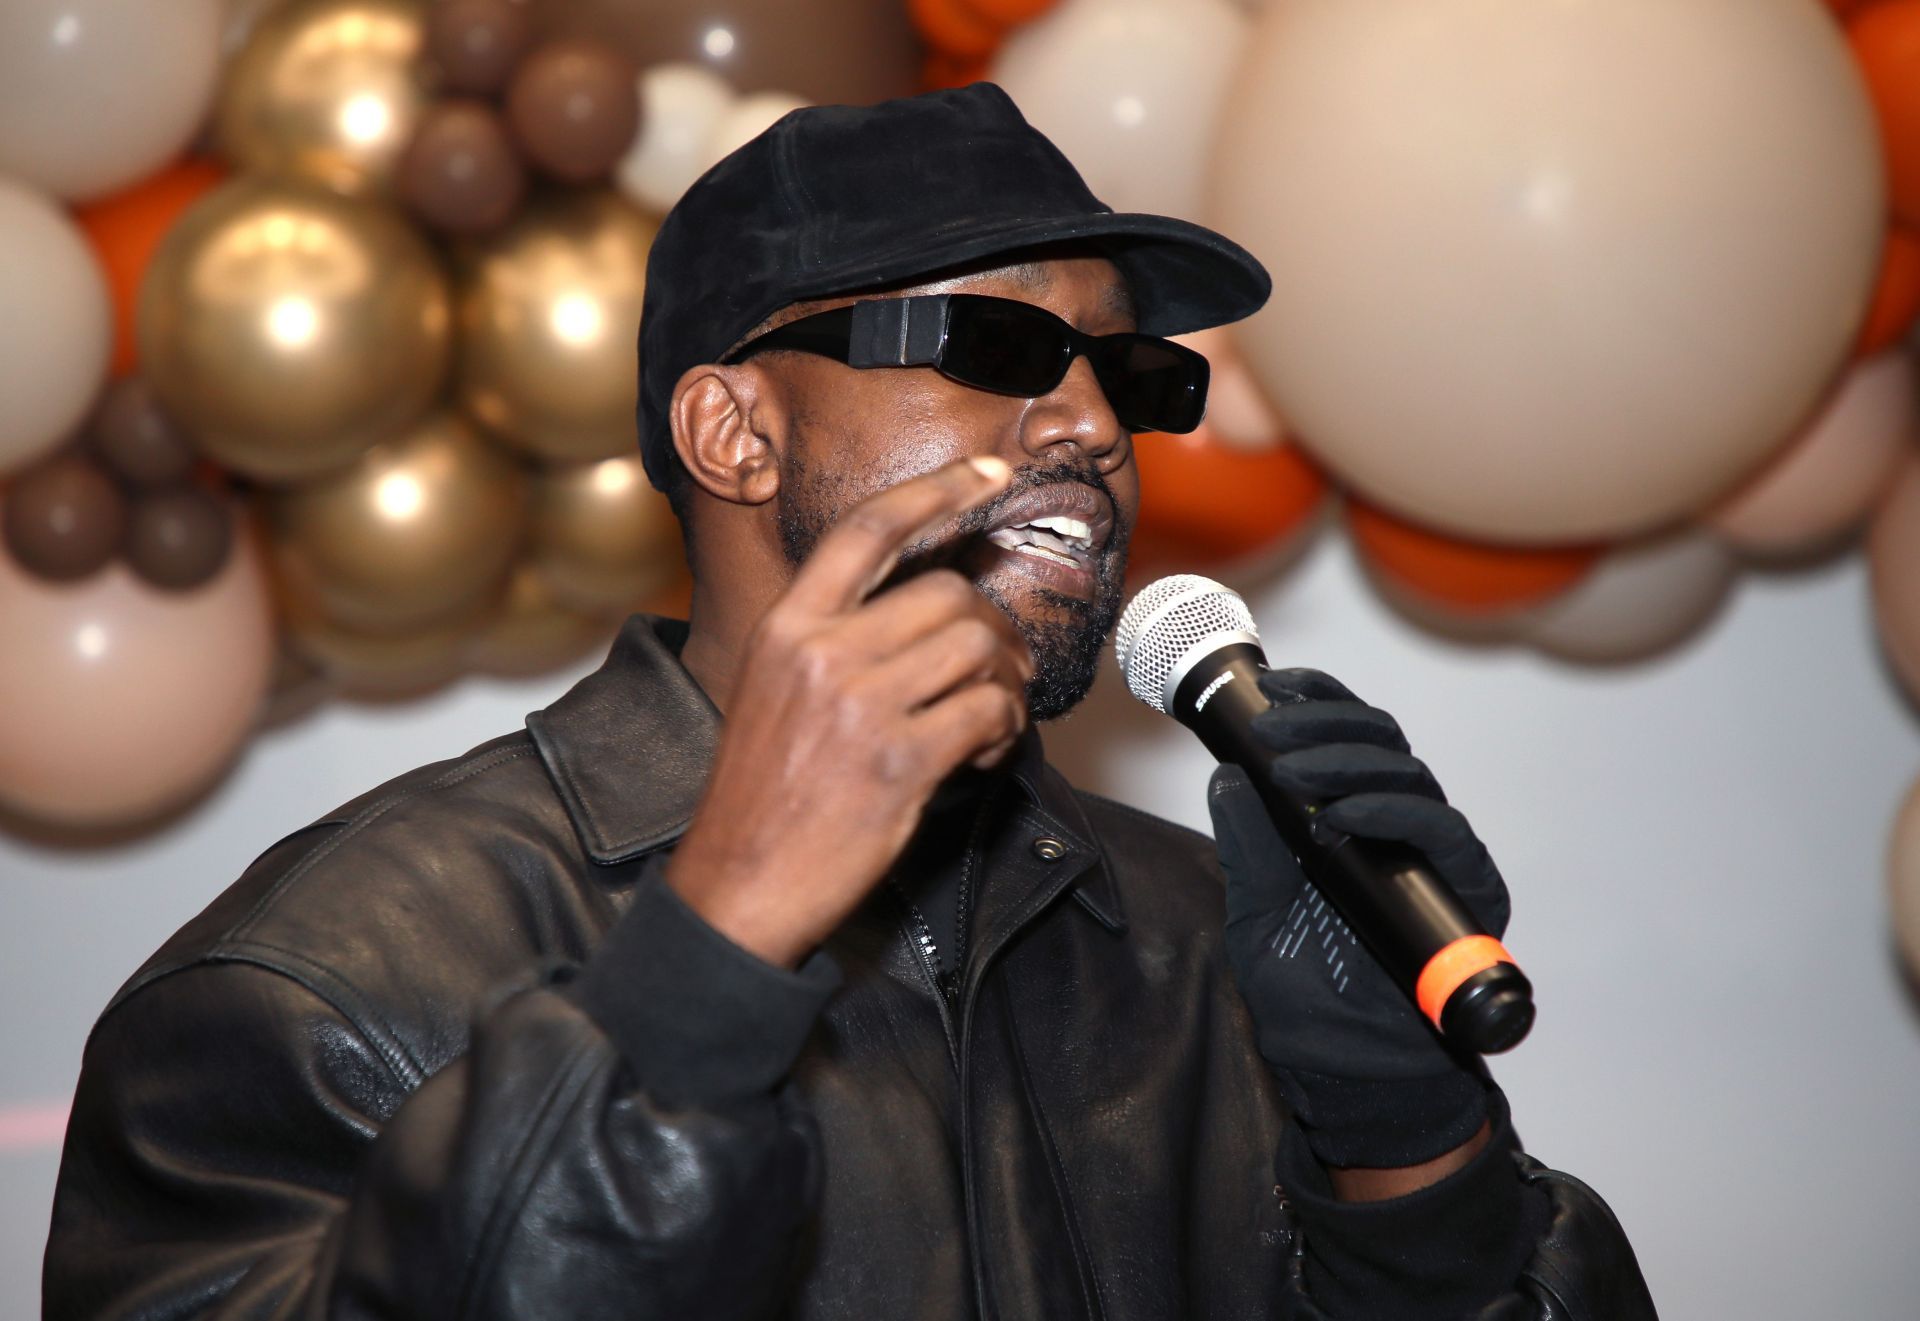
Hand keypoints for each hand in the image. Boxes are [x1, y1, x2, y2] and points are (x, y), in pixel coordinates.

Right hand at [668, 457, 1031, 968]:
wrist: (739, 883)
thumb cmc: (763, 795)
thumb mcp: (775, 690)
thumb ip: (835, 639)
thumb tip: (927, 609)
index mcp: (786, 625)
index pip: (868, 529)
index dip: (938, 491)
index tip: (990, 476)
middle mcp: (821, 651)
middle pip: (947, 593)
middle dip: (991, 629)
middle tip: (997, 670)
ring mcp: (860, 705)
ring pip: (977, 646)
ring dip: (1003, 681)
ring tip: (988, 718)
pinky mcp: (899, 761)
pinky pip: (987, 712)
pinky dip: (1003, 731)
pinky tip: (982, 754)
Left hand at [1207, 668, 1509, 1171]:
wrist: (1356, 1078)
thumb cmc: (1310, 1004)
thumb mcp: (1258, 917)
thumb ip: (1249, 850)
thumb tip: (1225, 775)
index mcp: (1355, 822)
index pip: (1349, 737)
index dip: (1320, 700)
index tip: (1276, 684)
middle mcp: (1401, 830)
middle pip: (1380, 742)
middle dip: (1323, 722)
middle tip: (1272, 727)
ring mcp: (1436, 857)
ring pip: (1408, 773)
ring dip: (1345, 759)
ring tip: (1294, 769)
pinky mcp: (1467, 890)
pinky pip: (1439, 830)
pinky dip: (1389, 811)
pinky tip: (1340, 813)